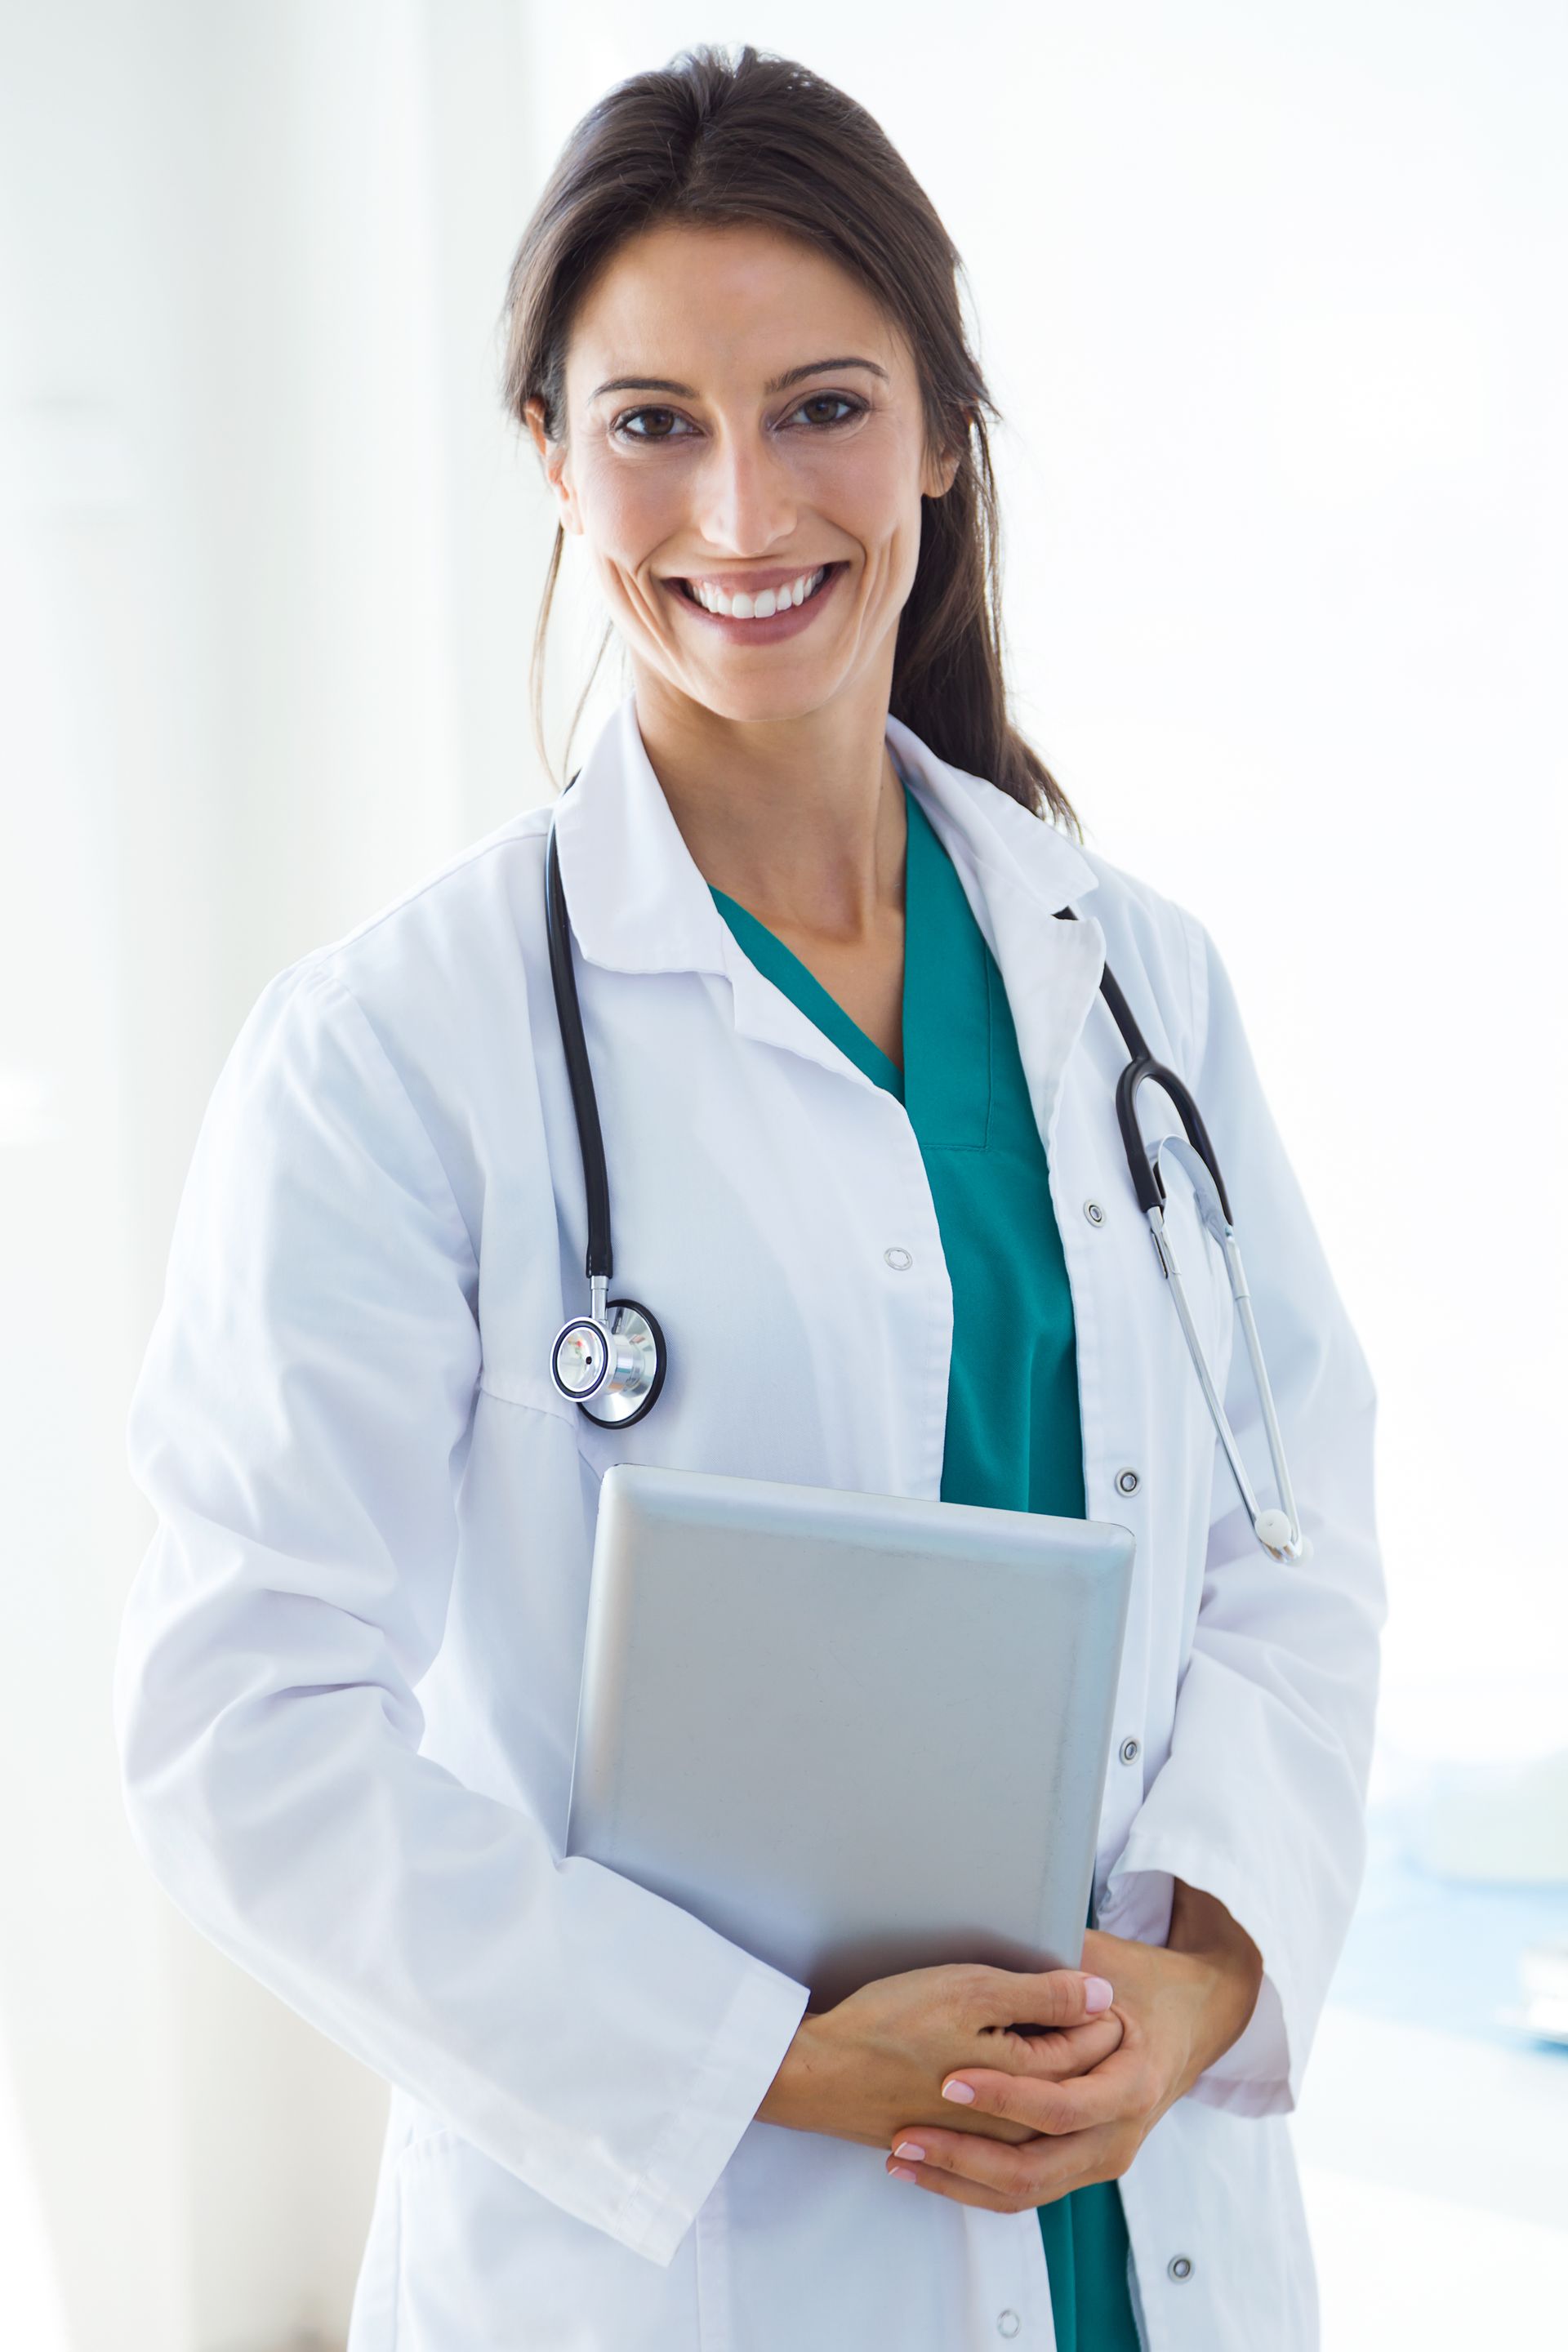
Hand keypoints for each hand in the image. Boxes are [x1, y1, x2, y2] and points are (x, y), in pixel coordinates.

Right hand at [757, 1959, 1124, 2150]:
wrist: (821, 2077)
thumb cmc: (892, 2025)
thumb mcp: (972, 1992)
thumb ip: (1042, 1997)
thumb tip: (1101, 1994)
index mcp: (1027, 2079)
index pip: (1091, 2045)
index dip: (1100, 2010)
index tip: (1099, 1982)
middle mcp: (1017, 2120)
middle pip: (1075, 2080)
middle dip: (1087, 2043)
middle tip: (1083, 2004)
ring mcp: (987, 2138)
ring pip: (1045, 2108)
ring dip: (1056, 2074)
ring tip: (1045, 2031)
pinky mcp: (959, 2142)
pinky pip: (1011, 2130)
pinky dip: (1022, 2103)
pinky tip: (1008, 2076)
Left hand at [882, 1883, 1263, 2208]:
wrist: (1192, 2018)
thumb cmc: (1143, 1983)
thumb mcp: (1108, 1962)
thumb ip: (1062, 1964)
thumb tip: (1016, 1940)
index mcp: (1130, 2085)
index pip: (1057, 2107)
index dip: (1001, 2096)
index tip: (949, 2079)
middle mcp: (1118, 2135)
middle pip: (1033, 2169)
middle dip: (962, 2155)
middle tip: (906, 2132)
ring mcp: (1098, 2158)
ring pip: (1022, 2192)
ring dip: (957, 2178)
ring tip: (899, 2154)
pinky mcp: (1078, 2166)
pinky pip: (1022, 2193)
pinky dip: (971, 2185)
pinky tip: (924, 2167)